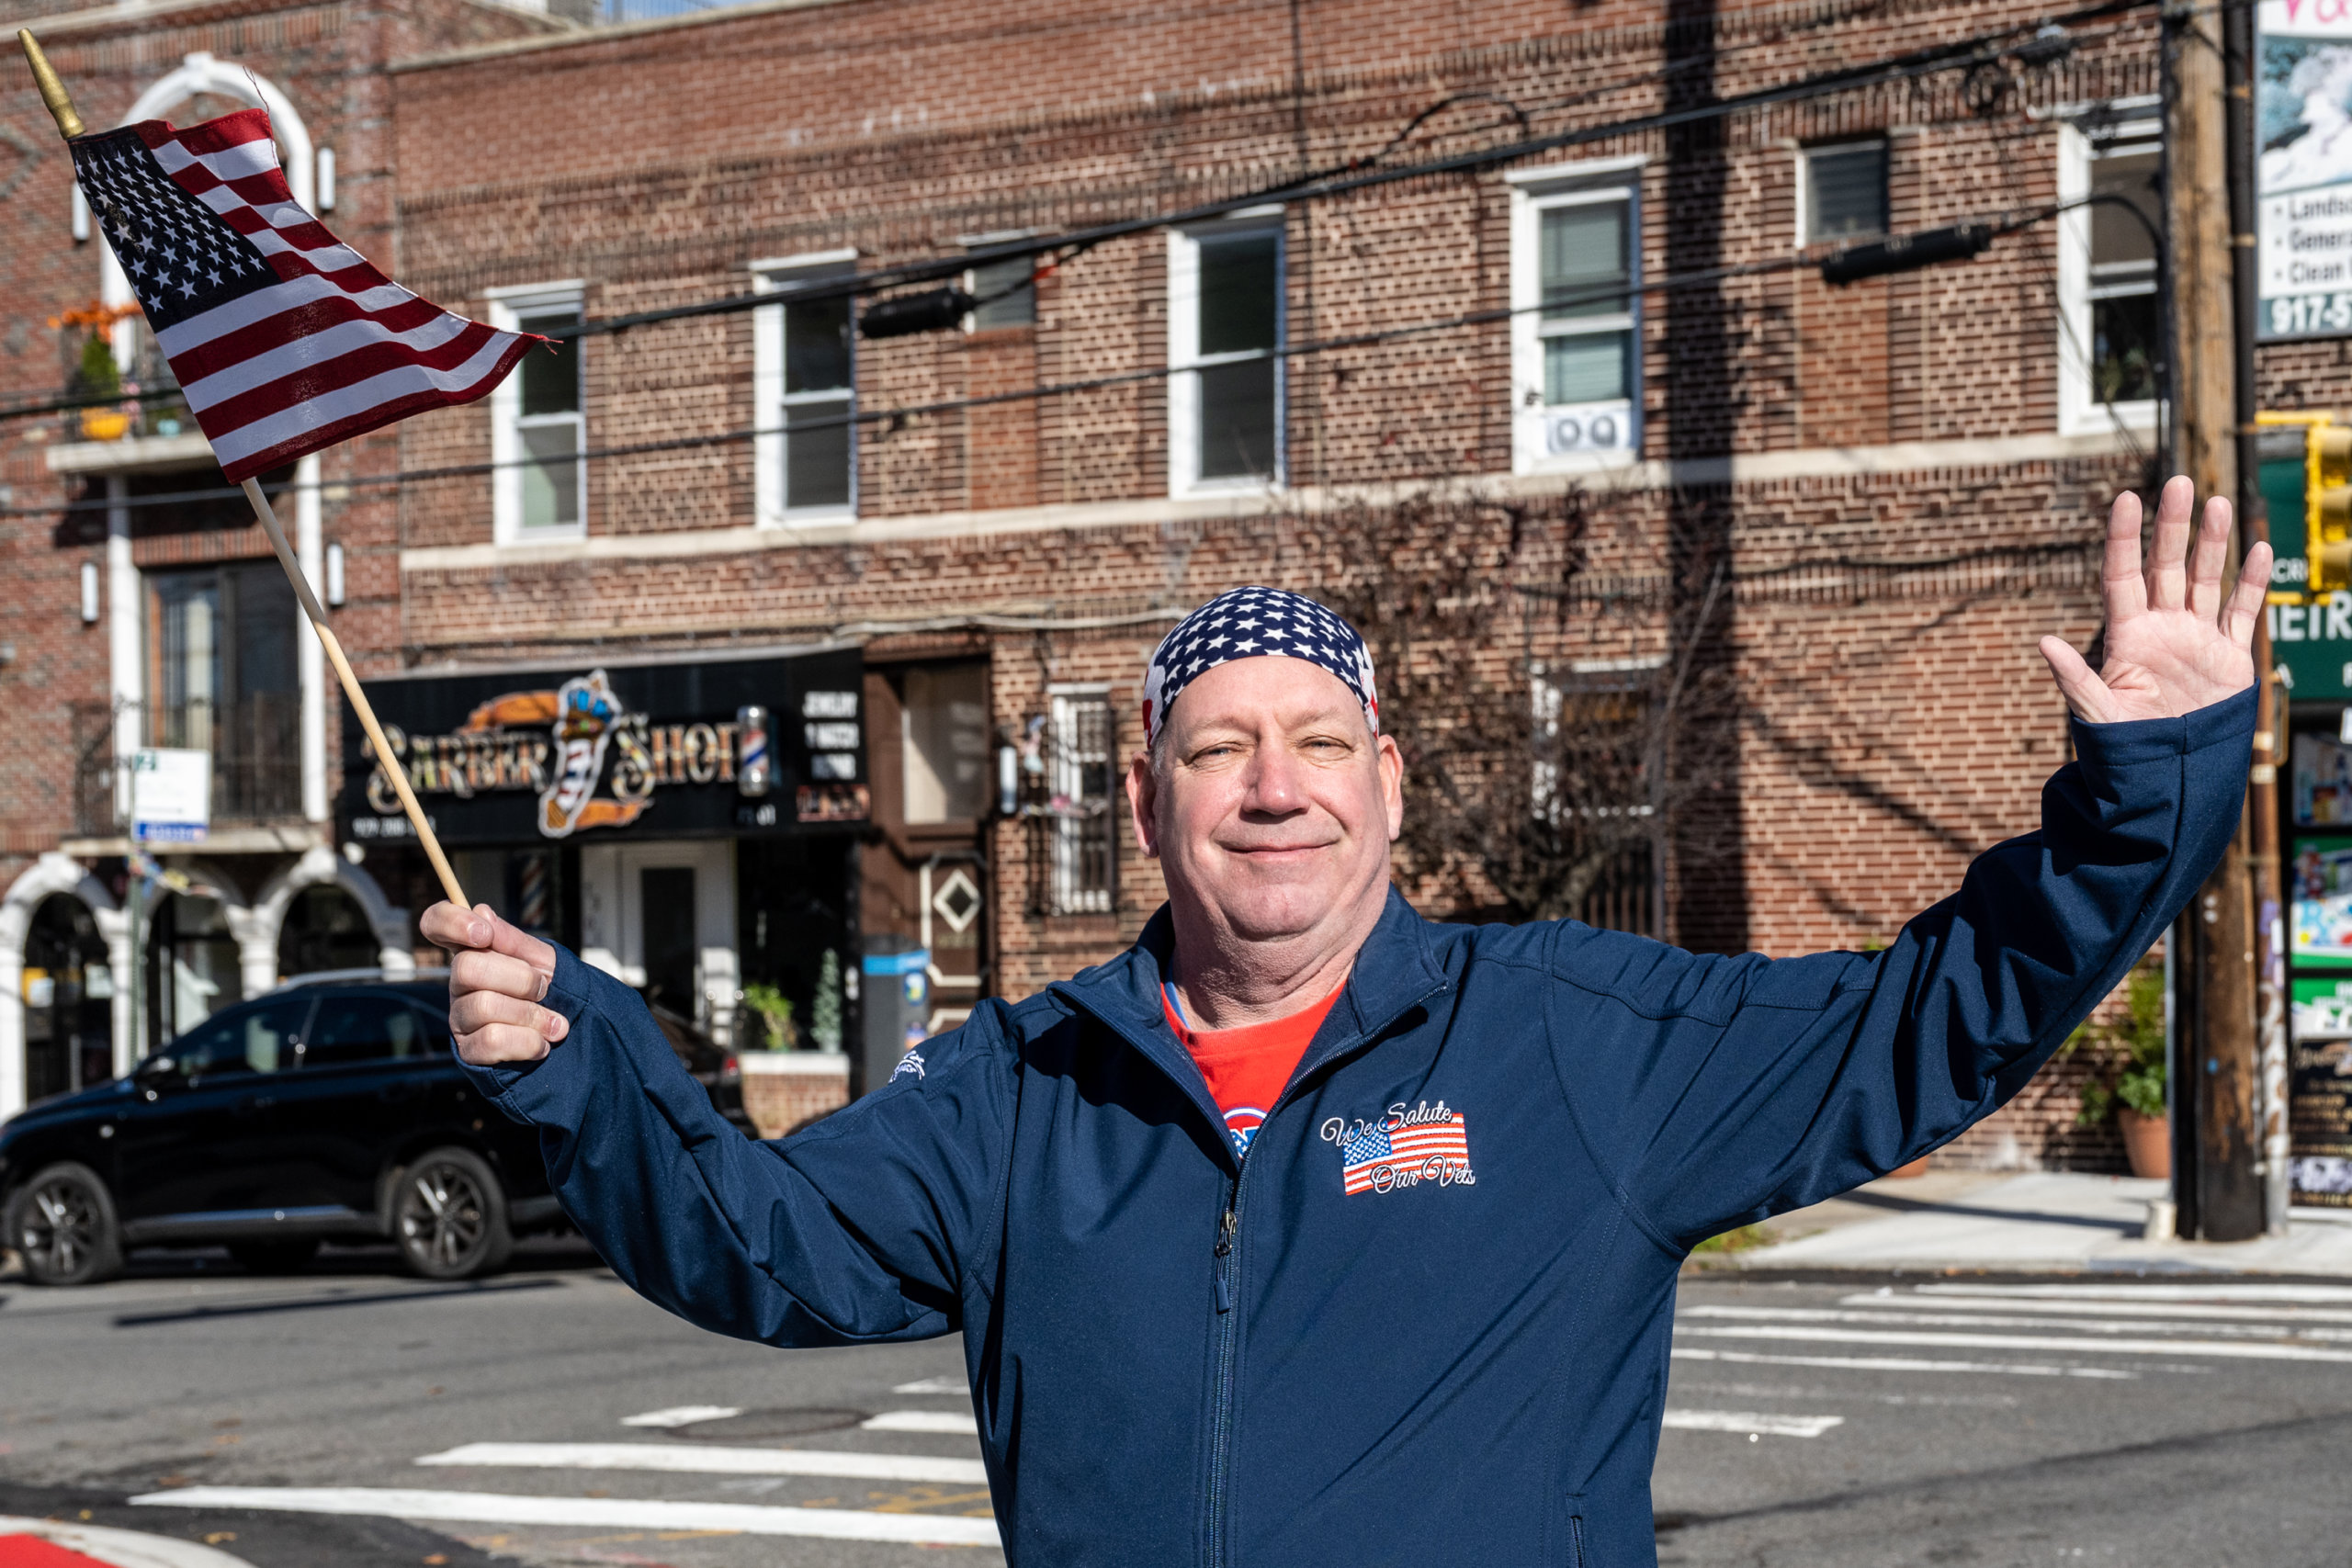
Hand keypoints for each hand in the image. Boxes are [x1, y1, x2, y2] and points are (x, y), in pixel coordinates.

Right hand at [421, 901, 565, 1064]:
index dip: (451, 922)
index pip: (436, 924)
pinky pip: (492, 1041)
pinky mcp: (469, 1051)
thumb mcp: (542, 960)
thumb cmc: (550, 992)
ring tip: (555, 1024)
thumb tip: (481, 912)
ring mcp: (460, 1019)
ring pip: (484, 1006)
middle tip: (544, 989)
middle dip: (520, 978)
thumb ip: (513, 940)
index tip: (483, 934)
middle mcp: (458, 984)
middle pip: (466, 968)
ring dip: (532, 1015)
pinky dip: (528, 1042)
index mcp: (473, 953)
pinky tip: (542, 1043)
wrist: (569, 1036)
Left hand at [2040, 475, 2269, 724]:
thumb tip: (2043, 642)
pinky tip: (2259, 549)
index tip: (2125, 498)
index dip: (2123, 538)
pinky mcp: (2228, 655)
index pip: (2122, 576)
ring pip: (2204, 578)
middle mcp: (2160, 627)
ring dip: (2212, 543)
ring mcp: (2195, 637)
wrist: (2168, 776)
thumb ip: (2075, 678)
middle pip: (2166, 566)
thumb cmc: (2123, 747)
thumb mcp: (2097, 713)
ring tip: (2218, 502)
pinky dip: (2252, 583)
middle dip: (2172, 526)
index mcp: (2125, 635)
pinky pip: (2241, 611)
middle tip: (2179, 483)